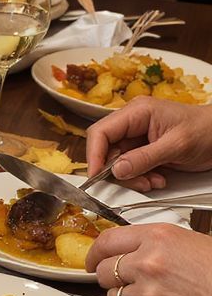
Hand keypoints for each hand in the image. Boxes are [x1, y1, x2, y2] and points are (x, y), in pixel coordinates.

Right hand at [86, 97, 211, 190]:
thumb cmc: (206, 131)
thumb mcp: (177, 146)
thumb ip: (144, 158)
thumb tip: (116, 170)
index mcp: (136, 112)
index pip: (100, 132)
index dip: (94, 155)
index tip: (97, 176)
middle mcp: (132, 122)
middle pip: (106, 150)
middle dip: (118, 171)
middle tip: (137, 183)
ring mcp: (136, 136)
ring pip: (118, 162)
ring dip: (132, 177)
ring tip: (153, 182)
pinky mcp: (142, 149)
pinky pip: (130, 166)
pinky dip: (141, 177)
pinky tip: (158, 178)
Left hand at [86, 223, 211, 295]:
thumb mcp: (192, 243)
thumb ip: (156, 244)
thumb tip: (128, 249)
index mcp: (158, 238)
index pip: (107, 241)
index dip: (95, 253)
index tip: (92, 260)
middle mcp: (147, 263)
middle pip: (103, 271)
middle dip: (110, 277)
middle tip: (125, 281)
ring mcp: (148, 294)